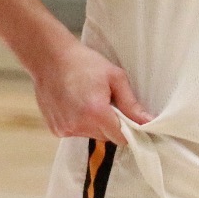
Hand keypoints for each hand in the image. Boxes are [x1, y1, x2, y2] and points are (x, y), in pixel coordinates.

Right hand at [32, 39, 152, 144]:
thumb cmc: (85, 64)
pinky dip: (82, 123)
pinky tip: (78, 105)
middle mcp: (78, 125)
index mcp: (95, 113)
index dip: (130, 131)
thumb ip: (131, 104)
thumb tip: (148, 122)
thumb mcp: (116, 78)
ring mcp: (64, 129)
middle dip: (114, 124)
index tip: (134, 121)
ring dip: (97, 124)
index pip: (121, 137)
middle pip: (107, 137)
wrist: (50, 60)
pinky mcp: (55, 130)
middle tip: (110, 102)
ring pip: (92, 135)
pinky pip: (78, 132)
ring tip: (92, 100)